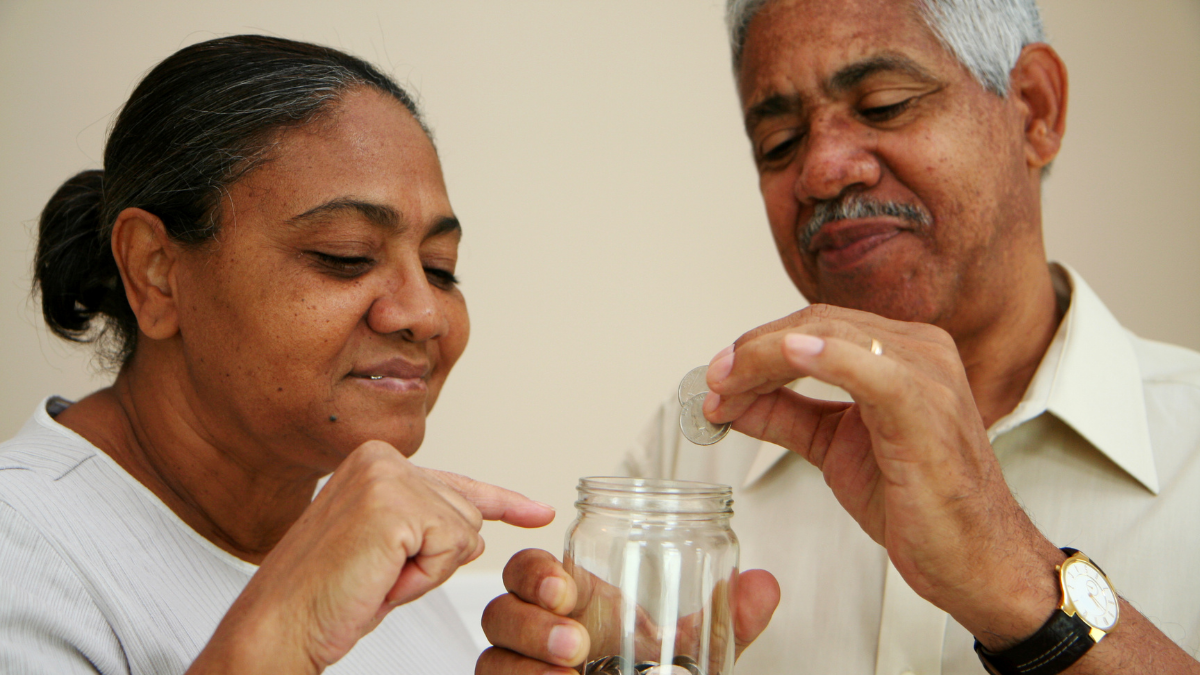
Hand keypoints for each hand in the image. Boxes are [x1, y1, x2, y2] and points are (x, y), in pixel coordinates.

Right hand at [190, 440, 554, 673]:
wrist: (281, 625)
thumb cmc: (326, 597)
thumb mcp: (390, 553)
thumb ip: (429, 527)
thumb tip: (478, 531)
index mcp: (374, 462)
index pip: (458, 482)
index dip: (504, 504)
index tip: (538, 511)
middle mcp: (381, 459)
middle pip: (468, 514)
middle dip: (435, 560)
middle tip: (379, 575)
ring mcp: (386, 477)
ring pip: (464, 532)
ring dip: (427, 570)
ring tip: (376, 575)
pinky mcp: (393, 506)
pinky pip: (450, 548)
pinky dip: (423, 577)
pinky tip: (382, 577)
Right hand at [476, 549, 778, 673]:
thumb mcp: (693, 649)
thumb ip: (727, 620)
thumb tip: (764, 585)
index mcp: (572, 602)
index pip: (529, 569)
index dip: (535, 573)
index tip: (566, 589)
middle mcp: (536, 634)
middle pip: (498, 610)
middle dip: (532, 623)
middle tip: (577, 643)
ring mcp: (522, 670)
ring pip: (490, 657)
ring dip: (525, 663)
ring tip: (570, 673)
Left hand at [703, 303, 1062, 648]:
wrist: (973, 559)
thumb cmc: (921, 502)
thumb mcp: (834, 448)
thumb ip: (786, 416)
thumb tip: (732, 401)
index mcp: (901, 352)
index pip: (815, 326)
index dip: (757, 347)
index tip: (717, 377)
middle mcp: (919, 350)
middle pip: (816, 324)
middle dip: (752, 351)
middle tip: (713, 383)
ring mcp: (927, 374)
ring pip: (831, 337)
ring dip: (765, 357)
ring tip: (726, 387)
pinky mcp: (927, 409)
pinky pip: (871, 369)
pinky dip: (825, 357)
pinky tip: (788, 357)